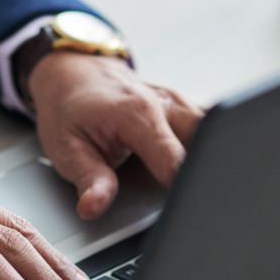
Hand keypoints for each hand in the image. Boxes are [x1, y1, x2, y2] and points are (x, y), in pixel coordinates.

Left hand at [28, 53, 203, 218]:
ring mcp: (178, 103)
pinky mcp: (183, 107)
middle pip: (207, 138)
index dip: (183, 187)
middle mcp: (165, 104)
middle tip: (200, 199)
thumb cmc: (68, 108)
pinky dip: (209, 145)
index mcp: (137, 114)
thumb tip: (94, 207)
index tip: (186, 207)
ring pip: (212, 129)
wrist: (71, 72)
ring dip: (211, 155)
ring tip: (201, 184)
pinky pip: (206, 125)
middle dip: (208, 169)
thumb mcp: (67, 148)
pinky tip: (202, 165)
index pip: (175, 159)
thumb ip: (89, 179)